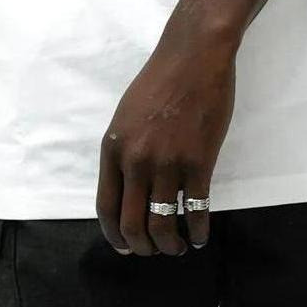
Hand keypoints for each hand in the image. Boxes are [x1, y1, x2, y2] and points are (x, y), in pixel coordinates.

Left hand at [96, 31, 236, 256]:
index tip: (125, 246)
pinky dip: (198, 231)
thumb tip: (126, 185)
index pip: (106, 207)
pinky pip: (196, 210)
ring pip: (163, 224)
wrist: (194, 56)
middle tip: (154, 250)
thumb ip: (124, 150)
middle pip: (132, 224)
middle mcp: (136, 161)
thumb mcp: (127, 115)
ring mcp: (167, 163)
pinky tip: (201, 235)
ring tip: (178, 246)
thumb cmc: (161, 80)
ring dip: (170, 244)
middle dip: (143, 247)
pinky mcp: (198, 162)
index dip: (114, 235)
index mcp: (114, 148)